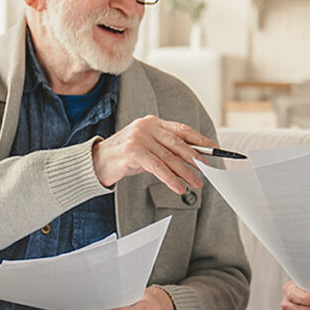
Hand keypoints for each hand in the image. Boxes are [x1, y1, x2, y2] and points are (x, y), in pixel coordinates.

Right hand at [92, 115, 214, 193]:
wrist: (95, 163)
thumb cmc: (124, 158)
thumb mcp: (148, 151)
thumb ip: (167, 152)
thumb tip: (193, 162)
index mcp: (152, 122)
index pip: (182, 129)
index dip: (200, 139)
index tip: (214, 149)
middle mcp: (147, 126)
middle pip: (178, 143)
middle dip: (195, 159)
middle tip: (206, 171)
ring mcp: (139, 137)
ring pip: (170, 157)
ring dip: (185, 173)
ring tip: (196, 183)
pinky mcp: (133, 151)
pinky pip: (158, 167)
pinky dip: (171, 179)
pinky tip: (179, 187)